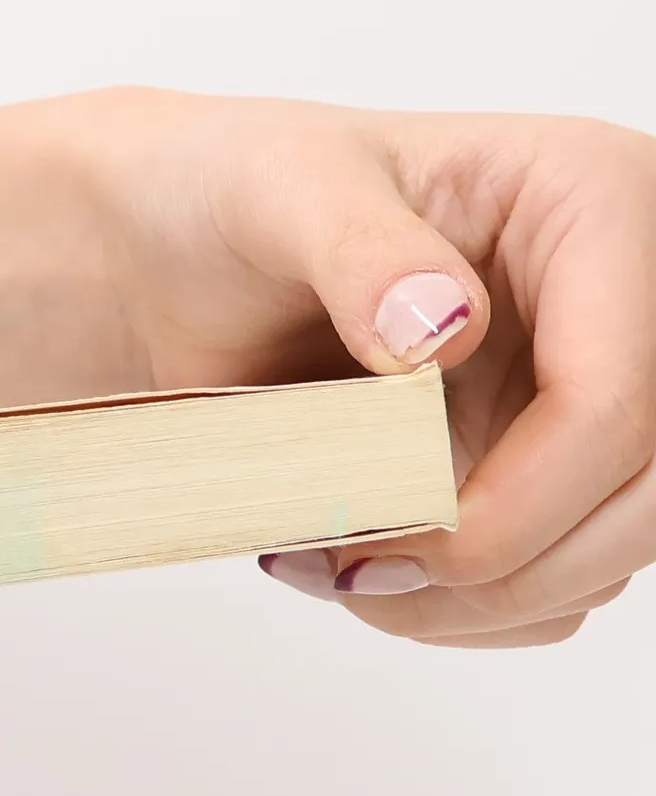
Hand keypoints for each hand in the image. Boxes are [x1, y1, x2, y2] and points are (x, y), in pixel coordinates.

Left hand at [76, 88, 655, 647]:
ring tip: (336, 567)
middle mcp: (625, 300)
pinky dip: (464, 604)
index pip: (620, 394)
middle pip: (644, 493)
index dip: (523, 500)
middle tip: (360, 576)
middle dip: (508, 567)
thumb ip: (361, 251)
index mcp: (596, 204)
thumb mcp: (280, 190)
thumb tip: (443, 328)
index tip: (395, 545)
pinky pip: (553, 576)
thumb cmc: (236, 194)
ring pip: (607, 552)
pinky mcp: (546, 459)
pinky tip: (357, 564)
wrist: (185, 250)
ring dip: (478, 599)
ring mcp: (594, 387)